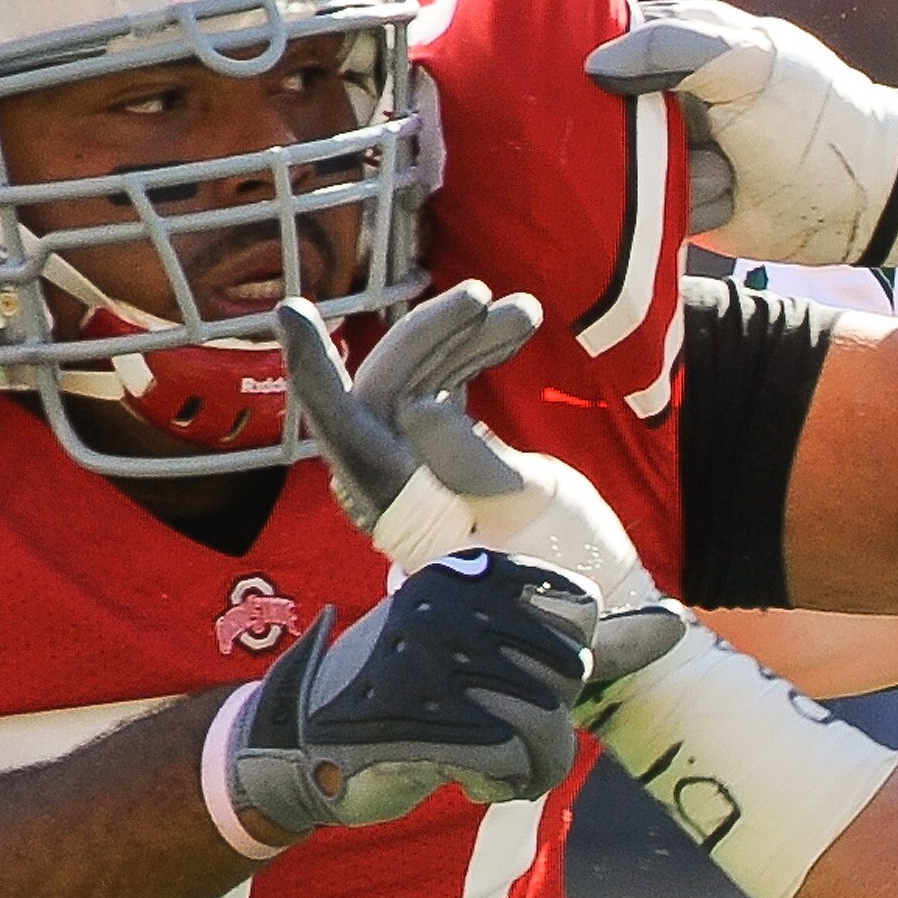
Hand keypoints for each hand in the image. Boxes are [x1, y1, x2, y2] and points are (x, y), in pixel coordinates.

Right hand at [227, 553, 599, 833]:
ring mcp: (436, 661)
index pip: (580, 617)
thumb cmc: (414, 692)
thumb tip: (678, 623)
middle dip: (542, 721)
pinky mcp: (424, 721)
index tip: (507, 679)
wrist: (304, 743)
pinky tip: (462, 778)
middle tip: (487, 726)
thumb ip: (592, 641)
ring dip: (526, 763)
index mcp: (475, 572)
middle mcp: (457, 605)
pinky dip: (499, 785)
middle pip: (568, 677)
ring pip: (549, 726)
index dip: (558, 668)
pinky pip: (515, 765)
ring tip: (480, 757)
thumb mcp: (497, 648)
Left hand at [279, 290, 653, 598]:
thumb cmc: (568, 571)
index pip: (343, 429)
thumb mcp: (531, 513)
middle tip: (485, 297)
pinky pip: (445, 391)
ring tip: (527, 313)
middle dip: (433, 335)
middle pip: (388, 388)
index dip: (313, 369)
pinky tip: (516, 332)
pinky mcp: (449, 458)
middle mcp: (397, 489)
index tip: (294, 312)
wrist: (604, 601)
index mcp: (402, 508)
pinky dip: (477, 359)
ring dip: (466, 341)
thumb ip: (472, 463)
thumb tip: (418, 408)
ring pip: (420, 382)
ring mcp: (421, 473)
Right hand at [585, 0, 897, 260]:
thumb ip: (671, 47)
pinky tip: (729, 199)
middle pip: (597, 110)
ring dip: (671, 174)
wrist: (861, 194)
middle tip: (690, 133)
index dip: (588, 57)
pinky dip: (684, 207)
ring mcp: (667, 152)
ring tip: (728, 170)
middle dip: (628, 131)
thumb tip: (593, 67)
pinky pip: (644, 212)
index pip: (603, 41)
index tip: (589, 78)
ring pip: (618, 166)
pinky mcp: (676, 203)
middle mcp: (663, 97)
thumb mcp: (746, 63)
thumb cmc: (809, 113)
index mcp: (679, 45)